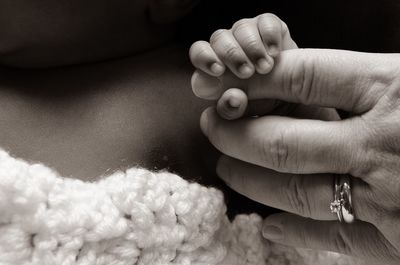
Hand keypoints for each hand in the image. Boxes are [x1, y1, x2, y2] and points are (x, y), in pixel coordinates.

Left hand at [189, 13, 299, 119]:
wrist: (292, 99)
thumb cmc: (262, 107)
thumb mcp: (245, 113)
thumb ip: (230, 107)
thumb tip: (224, 95)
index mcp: (216, 67)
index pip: (200, 54)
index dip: (205, 58)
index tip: (218, 71)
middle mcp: (229, 48)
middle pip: (219, 38)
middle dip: (231, 54)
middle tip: (246, 73)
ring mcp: (249, 36)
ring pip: (241, 28)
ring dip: (252, 48)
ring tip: (265, 68)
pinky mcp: (270, 28)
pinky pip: (266, 22)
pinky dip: (270, 36)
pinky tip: (275, 54)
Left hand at [199, 49, 399, 263]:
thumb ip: (365, 80)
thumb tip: (304, 79)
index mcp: (391, 90)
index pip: (302, 77)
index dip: (254, 79)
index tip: (222, 83)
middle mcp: (380, 143)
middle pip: (282, 139)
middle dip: (234, 133)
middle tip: (211, 125)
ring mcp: (386, 195)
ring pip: (296, 190)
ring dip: (249, 179)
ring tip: (224, 167)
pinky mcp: (396, 238)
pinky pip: (333, 238)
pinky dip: (296, 233)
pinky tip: (270, 225)